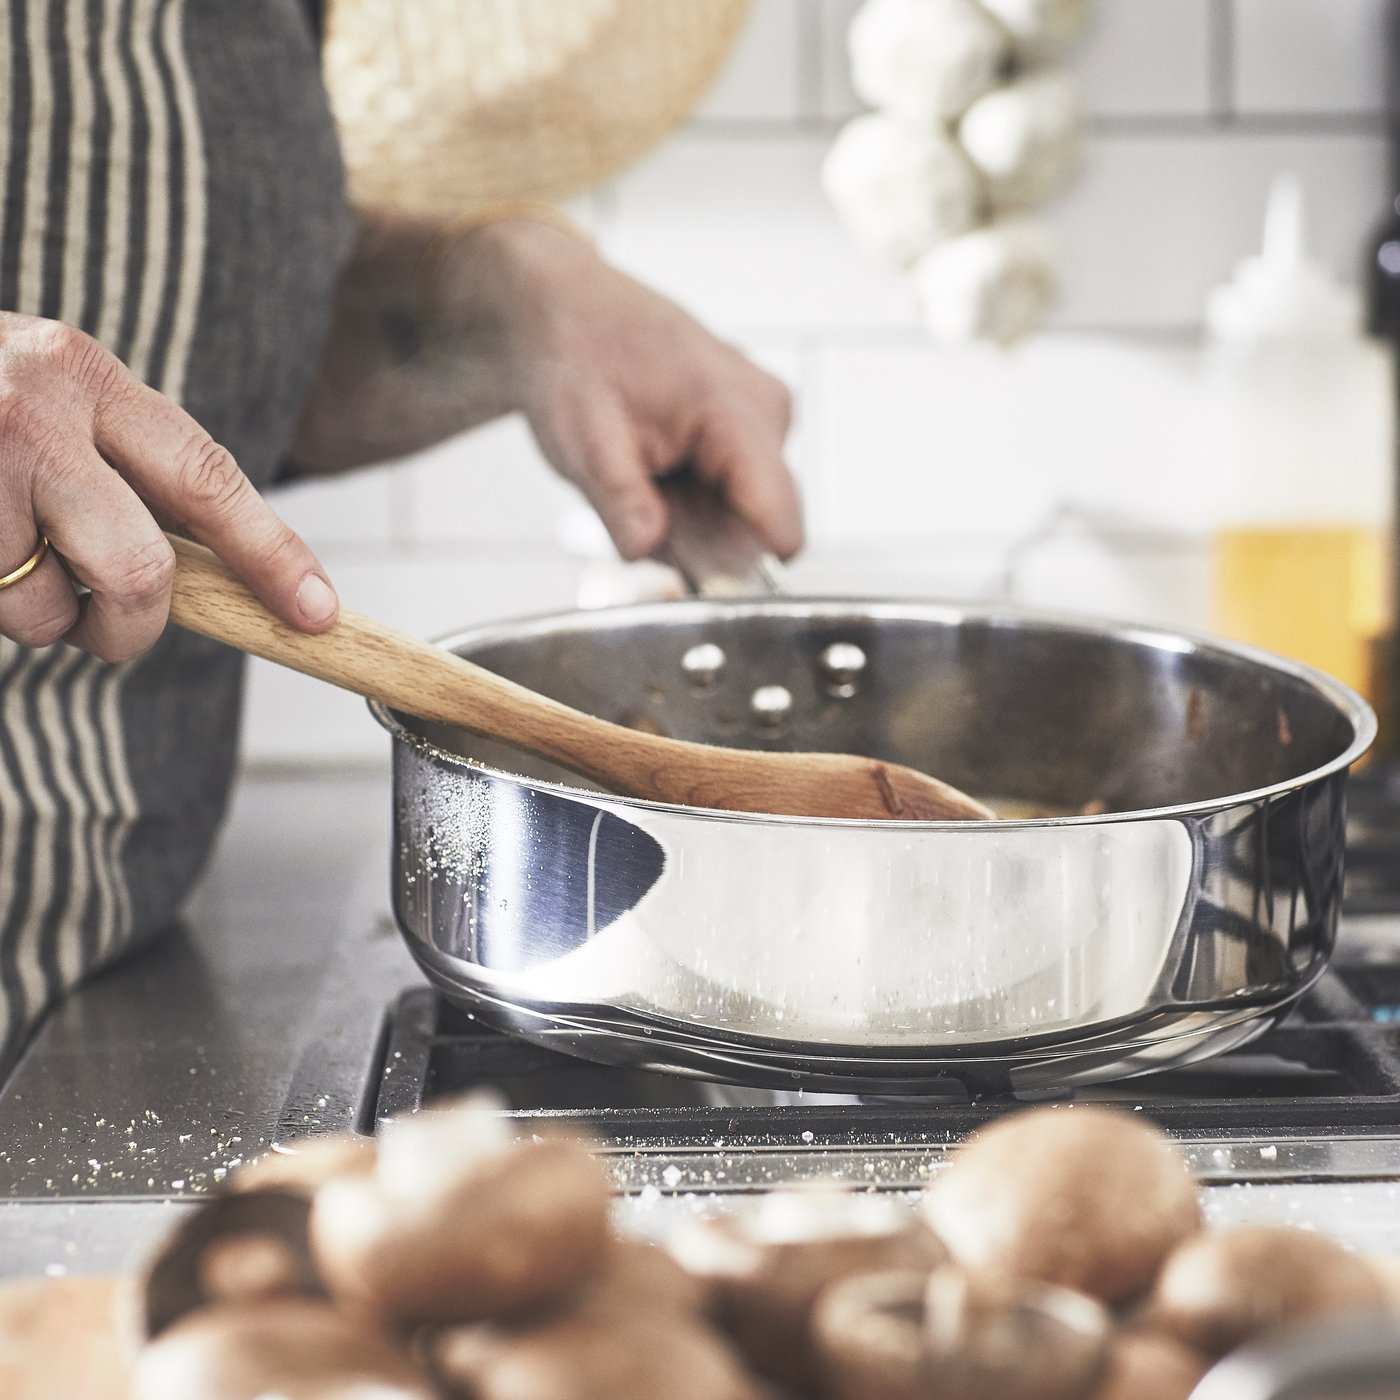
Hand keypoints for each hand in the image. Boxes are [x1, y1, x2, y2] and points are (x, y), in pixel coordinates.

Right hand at [0, 313, 337, 660]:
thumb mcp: (50, 396)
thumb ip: (123, 465)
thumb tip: (212, 574)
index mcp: (85, 374)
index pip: (208, 476)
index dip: (272, 554)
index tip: (317, 613)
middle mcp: (29, 409)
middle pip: (137, 570)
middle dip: (135, 627)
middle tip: (115, 631)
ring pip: (43, 607)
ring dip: (38, 618)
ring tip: (3, 563)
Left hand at [481, 222, 802, 561]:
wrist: (563, 313)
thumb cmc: (575, 356)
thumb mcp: (583, 438)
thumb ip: (621, 500)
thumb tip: (647, 548)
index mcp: (738, 410)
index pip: (781, 521)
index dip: (743, 570)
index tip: (691, 582)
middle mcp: (767, 414)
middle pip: (761, 528)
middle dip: (704, 547)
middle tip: (637, 518)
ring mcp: (763, 420)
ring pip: (745, 517)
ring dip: (694, 527)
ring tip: (639, 485)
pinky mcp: (748, 432)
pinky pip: (734, 497)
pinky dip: (693, 506)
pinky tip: (653, 477)